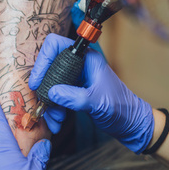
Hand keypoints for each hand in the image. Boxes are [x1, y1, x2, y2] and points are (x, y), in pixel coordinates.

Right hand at [29, 34, 154, 153]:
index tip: (38, 81)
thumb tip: (51, 93)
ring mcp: (75, 78)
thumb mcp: (97, 102)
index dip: (43, 60)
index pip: (56, 45)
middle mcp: (79, 65)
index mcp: (87, 58)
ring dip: (49, 103)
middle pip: (49, 67)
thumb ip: (74, 97)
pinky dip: (54, 109)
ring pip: (50, 84)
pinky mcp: (73, 92)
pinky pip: (56, 96)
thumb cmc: (121, 108)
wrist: (130, 124)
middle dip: (45, 89)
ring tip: (55, 119)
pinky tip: (57, 122)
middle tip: (44, 105)